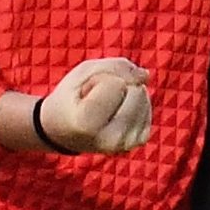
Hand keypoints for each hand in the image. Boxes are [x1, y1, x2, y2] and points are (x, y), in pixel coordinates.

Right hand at [0, 57, 151, 155]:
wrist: (62, 132)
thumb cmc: (69, 99)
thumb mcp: (81, 74)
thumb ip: (114, 66)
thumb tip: (145, 75)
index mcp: (88, 124)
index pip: (117, 83)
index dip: (100, 79)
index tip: (84, 93)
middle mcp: (111, 139)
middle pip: (136, 90)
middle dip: (118, 84)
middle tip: (95, 98)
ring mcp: (127, 143)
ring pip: (144, 96)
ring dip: (126, 93)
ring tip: (104, 105)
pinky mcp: (138, 141)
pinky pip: (147, 107)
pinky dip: (134, 103)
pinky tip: (116, 110)